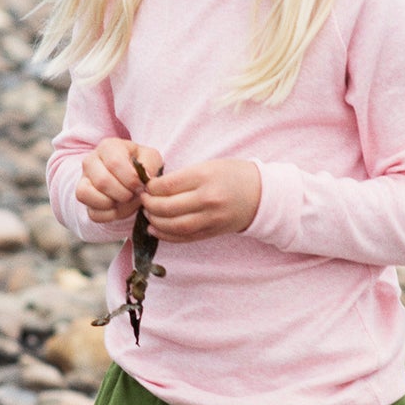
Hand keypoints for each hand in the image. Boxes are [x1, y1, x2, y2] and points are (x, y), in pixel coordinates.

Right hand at [75, 138, 164, 223]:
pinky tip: (119, 209)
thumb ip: (150, 165)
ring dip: (113, 205)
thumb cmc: (140, 165)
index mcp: (108, 147)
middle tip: (135, 195)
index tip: (141, 187)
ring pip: (87, 195)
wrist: (130, 176)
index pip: (115, 163)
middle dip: (124, 194)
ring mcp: (84, 179)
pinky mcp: (83, 198)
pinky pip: (91, 212)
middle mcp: (90, 161)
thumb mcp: (151, 158)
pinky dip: (108, 215)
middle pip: (102, 182)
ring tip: (126, 202)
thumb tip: (145, 178)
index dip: (131, 180)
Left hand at [141, 158, 261, 240]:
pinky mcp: (213, 232)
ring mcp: (211, 218)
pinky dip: (167, 236)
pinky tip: (155, 230)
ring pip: (175, 226)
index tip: (146, 186)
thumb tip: (154, 187)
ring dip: (155, 222)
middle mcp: (208, 199)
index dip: (151, 188)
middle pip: (168, 208)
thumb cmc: (232, 175)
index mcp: (205, 177)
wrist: (261, 194)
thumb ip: (183, 177)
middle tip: (143, 201)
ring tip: (148, 215)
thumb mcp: (208, 166)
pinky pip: (185, 237)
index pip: (168, 185)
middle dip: (149, 205)